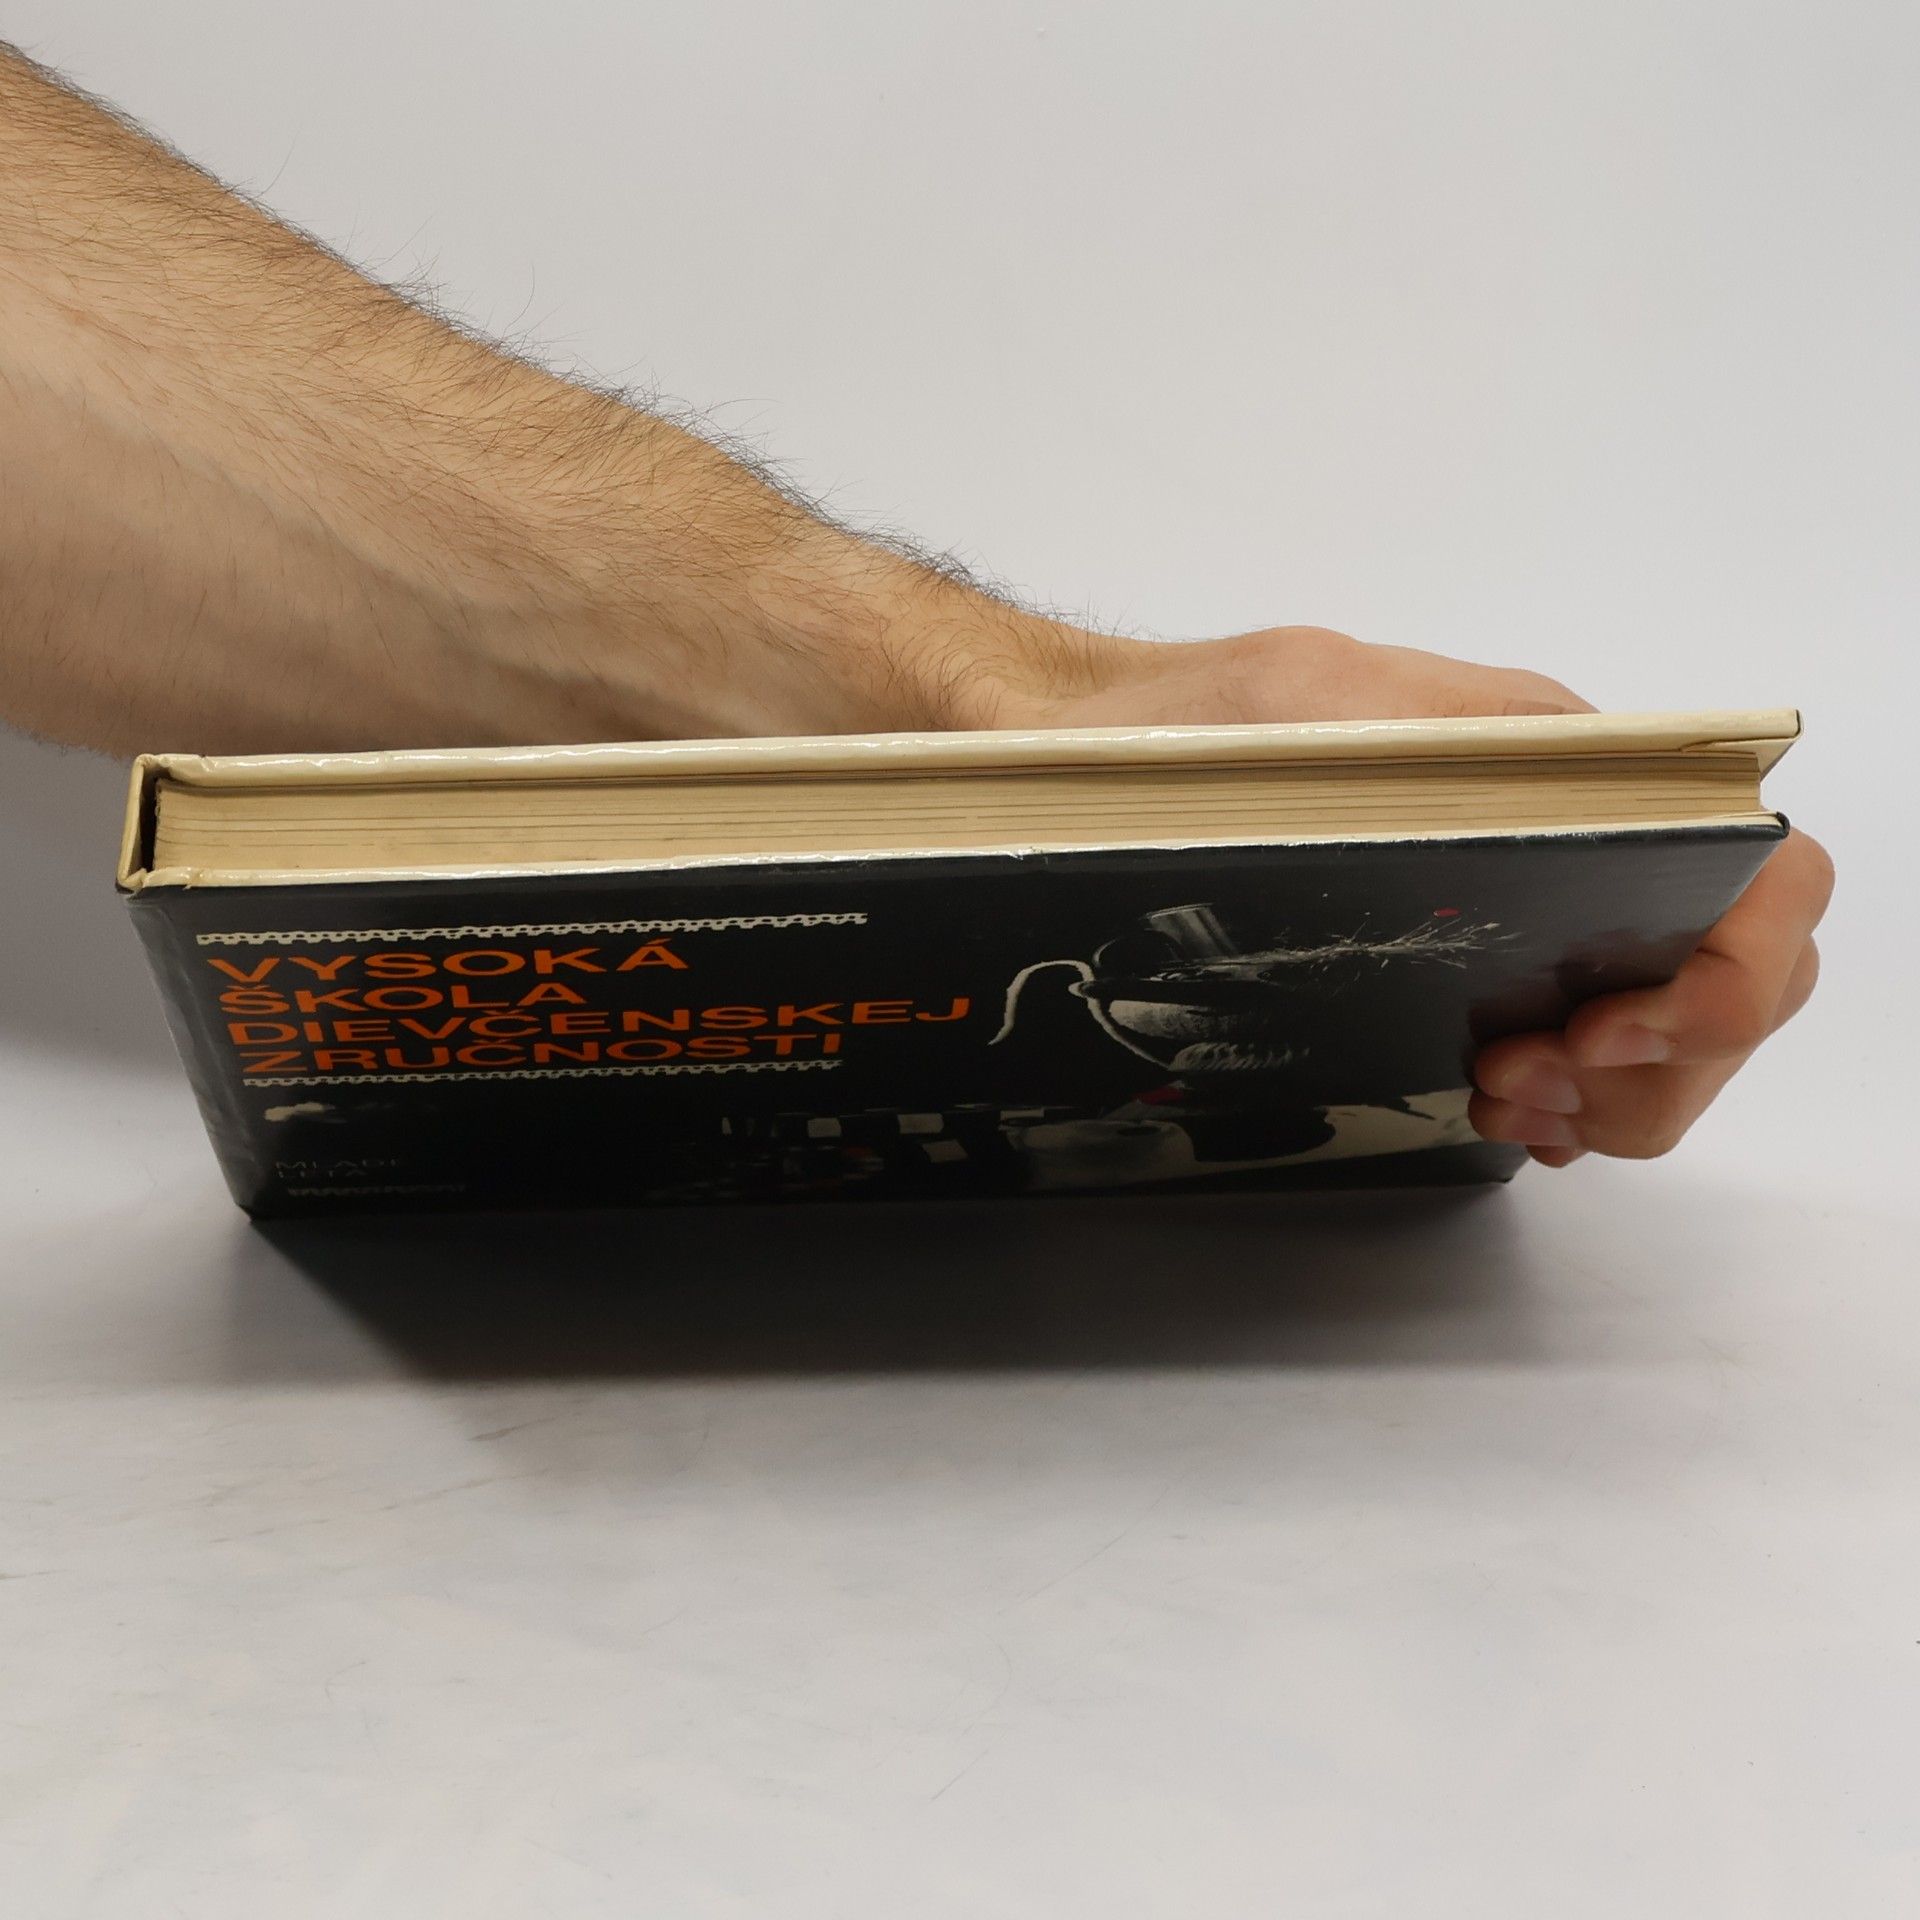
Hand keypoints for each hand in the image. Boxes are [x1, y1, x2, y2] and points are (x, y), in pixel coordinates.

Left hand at [1017, 625, 1828, 1163]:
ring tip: (1504, 1098)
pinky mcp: (1482, 946)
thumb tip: (1535, 778)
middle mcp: (1571, 821)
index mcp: (1558, 757)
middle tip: (1530, 1087)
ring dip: (1617, 1089)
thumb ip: (1412, 735)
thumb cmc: (1169, 730)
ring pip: (1670, 1020)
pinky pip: (1588, 1034)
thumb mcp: (1283, 711)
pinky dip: (1574, 1091)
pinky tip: (1504, 1103)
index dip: (1717, 976)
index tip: (1596, 1034)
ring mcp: (1533, 888)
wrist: (1074, 764)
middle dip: (1666, 1060)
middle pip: (1730, 967)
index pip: (1744, 867)